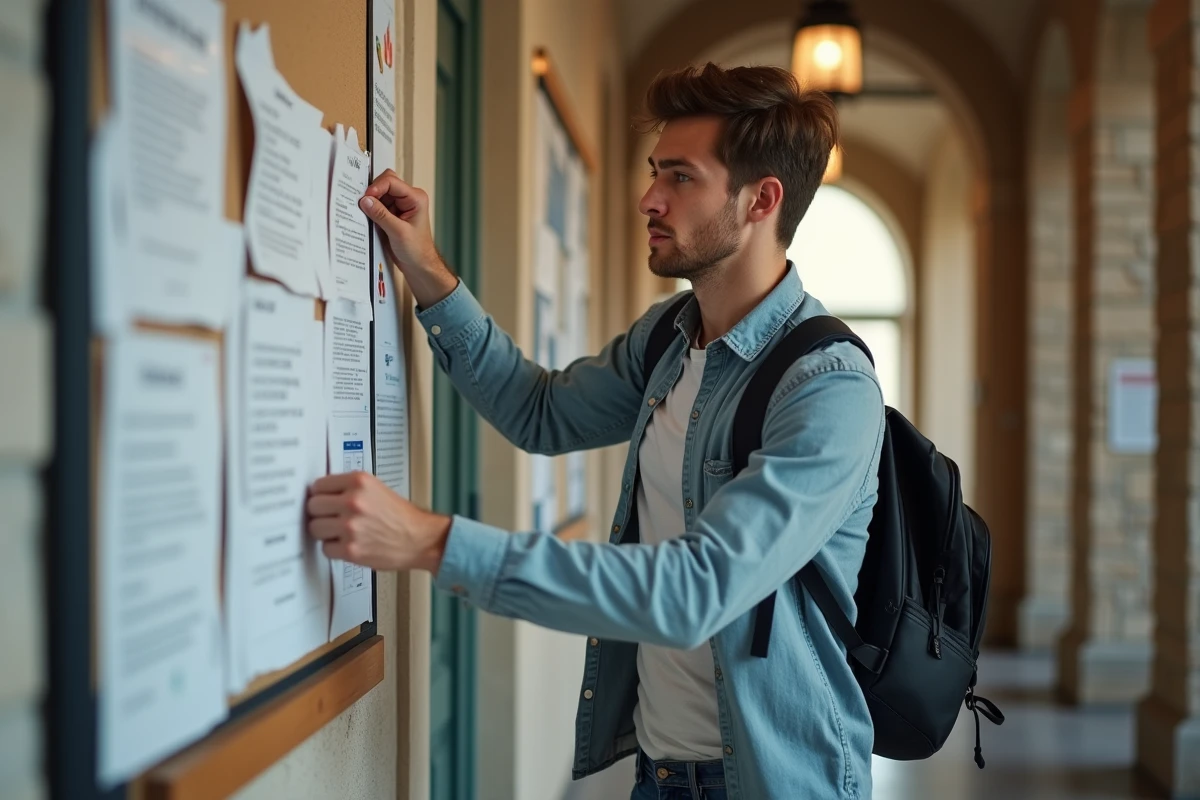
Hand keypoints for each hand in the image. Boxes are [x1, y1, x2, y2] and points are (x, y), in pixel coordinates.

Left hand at [306, 471, 451, 573]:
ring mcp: (350, 527)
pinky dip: (334, 549)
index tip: (322, 500)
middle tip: (331, 517)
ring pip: (315, 528)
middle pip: (313, 506)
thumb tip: (322, 494)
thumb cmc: (401, 517)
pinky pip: (325, 549)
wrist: (421, 539)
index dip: (321, 495)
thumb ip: (349, 488)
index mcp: (359, 482)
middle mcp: (353, 502)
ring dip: (325, 532)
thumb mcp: (376, 488)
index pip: (318, 485)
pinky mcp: (351, 549)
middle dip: (320, 513)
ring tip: (340, 532)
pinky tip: (348, 544)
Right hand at [359, 170, 456, 307]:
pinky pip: (377, 204)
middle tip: (363, 204)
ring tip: (365, 213)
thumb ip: (381, 214)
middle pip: (385, 183)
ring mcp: (399, 205)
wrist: (419, 265)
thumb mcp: (398, 232)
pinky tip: (367, 218)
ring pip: (379, 193)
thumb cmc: (417, 250)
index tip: (365, 198)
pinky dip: (371, 209)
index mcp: (416, 198)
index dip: (376, 187)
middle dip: (373, 193)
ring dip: (371, 202)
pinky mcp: (391, 213)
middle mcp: (408, 198)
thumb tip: (365, 200)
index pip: (392, 182)